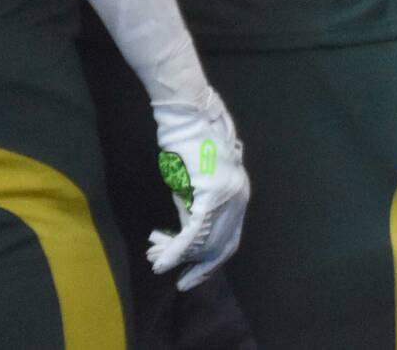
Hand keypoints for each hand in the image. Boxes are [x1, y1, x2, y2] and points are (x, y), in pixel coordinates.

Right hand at [147, 90, 250, 290]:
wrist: (189, 115)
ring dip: (179, 257)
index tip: (192, 277)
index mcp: (238, 195)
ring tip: (158, 260)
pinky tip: (162, 259)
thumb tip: (188, 240)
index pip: (230, 239)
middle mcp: (238, 197)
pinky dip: (177, 248)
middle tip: (178, 280)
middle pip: (222, 246)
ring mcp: (227, 194)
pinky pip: (194, 230)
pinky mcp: (211, 191)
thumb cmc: (188, 146)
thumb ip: (195, 210)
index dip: (210, 262)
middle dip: (197, 267)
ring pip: (206, 241)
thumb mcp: (194, 185)